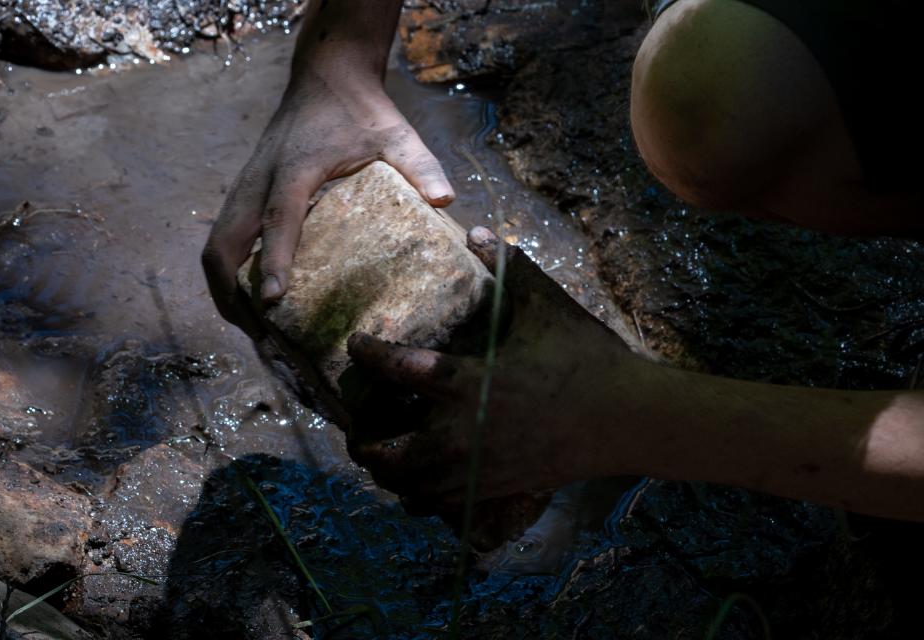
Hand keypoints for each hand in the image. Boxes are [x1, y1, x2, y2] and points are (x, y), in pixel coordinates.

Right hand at [201, 76, 454, 328]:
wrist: (325, 76)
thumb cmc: (361, 110)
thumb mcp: (397, 134)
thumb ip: (419, 165)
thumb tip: (446, 200)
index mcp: (294, 169)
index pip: (277, 218)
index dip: (271, 259)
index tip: (272, 300)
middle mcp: (258, 181)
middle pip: (223, 244)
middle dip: (232, 294)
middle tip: (261, 335)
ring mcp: (244, 188)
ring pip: (215, 247)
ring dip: (225, 290)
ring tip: (251, 330)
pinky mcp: (243, 193)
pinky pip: (223, 240)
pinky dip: (228, 274)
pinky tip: (248, 299)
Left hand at [346, 227, 648, 511]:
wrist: (628, 420)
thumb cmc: (586, 359)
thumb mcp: (546, 306)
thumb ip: (508, 268)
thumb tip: (477, 231)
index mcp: (467, 383)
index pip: (397, 369)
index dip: (367, 354)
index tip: (356, 345)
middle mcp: (461, 433)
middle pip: (387, 454)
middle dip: (362, 442)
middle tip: (355, 426)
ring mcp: (477, 469)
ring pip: (410, 488)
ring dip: (387, 473)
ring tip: (381, 455)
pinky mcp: (496, 489)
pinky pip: (443, 504)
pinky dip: (422, 496)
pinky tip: (423, 481)